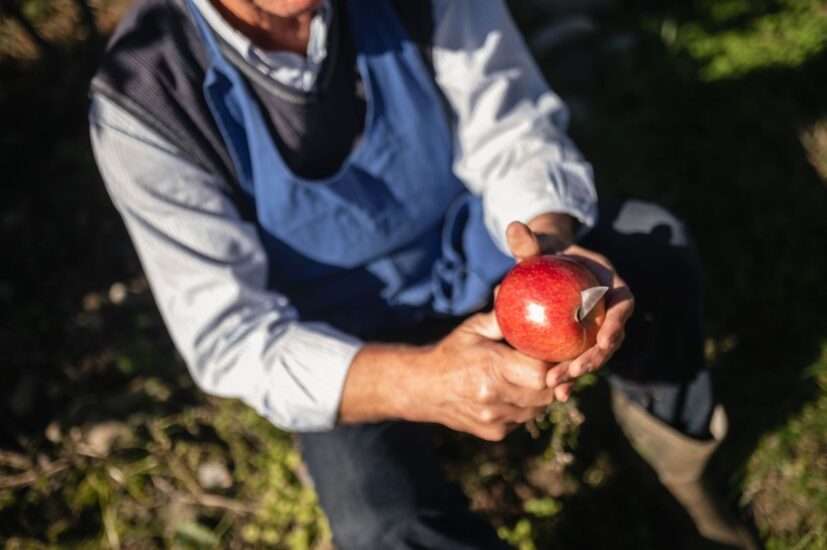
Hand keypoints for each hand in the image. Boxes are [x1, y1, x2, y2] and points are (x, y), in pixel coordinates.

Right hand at [405, 311, 557, 440]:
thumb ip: (500, 317)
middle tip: (548, 364)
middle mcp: (493, 397)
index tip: (555, 353)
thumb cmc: (451, 353)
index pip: (541, 373)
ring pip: (538, 409)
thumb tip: (518, 295)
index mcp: (491, 368)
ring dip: (540, 394)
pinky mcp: (494, 432)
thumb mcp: (472, 329)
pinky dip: (525, 407)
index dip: (553, 364)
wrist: (424, 388)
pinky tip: (513, 392)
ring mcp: (494, 419)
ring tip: (529, 376)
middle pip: (545, 394)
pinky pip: (524, 419)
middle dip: (552, 379)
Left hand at [504, 214, 634, 398]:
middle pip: (611, 337)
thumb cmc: (543, 251)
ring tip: (558, 386)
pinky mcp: (582, 341)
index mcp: (610, 283)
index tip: (604, 341)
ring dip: (580, 371)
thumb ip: (526, 241)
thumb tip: (513, 227)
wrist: (543, 265)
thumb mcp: (535, 245)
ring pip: (596, 354)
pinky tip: (555, 394)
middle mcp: (608, 308)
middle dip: (596, 358)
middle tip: (574, 371)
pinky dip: (569, 376)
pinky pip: (578, 359)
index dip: (617, 323)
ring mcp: (596, 326)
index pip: (623, 304)